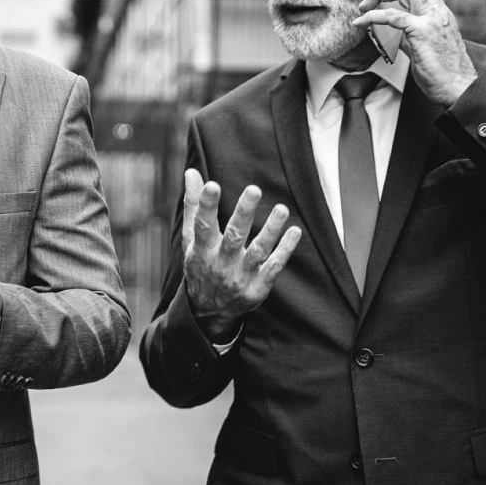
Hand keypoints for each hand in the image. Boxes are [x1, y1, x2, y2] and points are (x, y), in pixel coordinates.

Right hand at [181, 169, 302, 341]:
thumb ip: (193, 205)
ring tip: (282, 209)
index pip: (202, 226)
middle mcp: (221, 263)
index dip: (206, 206)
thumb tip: (191, 172)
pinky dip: (284, 250)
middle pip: (234, 237)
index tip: (212, 185)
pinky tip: (294, 232)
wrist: (208, 312)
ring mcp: (240, 277)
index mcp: (202, 250)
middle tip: (253, 189)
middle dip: (243, 213)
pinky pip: (273, 267)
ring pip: (258, 252)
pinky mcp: (257, 288)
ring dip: (271, 231)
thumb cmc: (201, 265)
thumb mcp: (191, 239)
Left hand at [352, 0, 476, 106]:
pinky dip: (373, 16)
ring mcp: (431, 20)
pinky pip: (393, 16)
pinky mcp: (422, 32)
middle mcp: (437, 11)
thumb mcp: (424, 47)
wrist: (459, 88)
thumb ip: (409, 33)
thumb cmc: (444, 71)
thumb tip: (392, 29)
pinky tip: (362, 21)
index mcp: (439, 12)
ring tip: (363, 5)